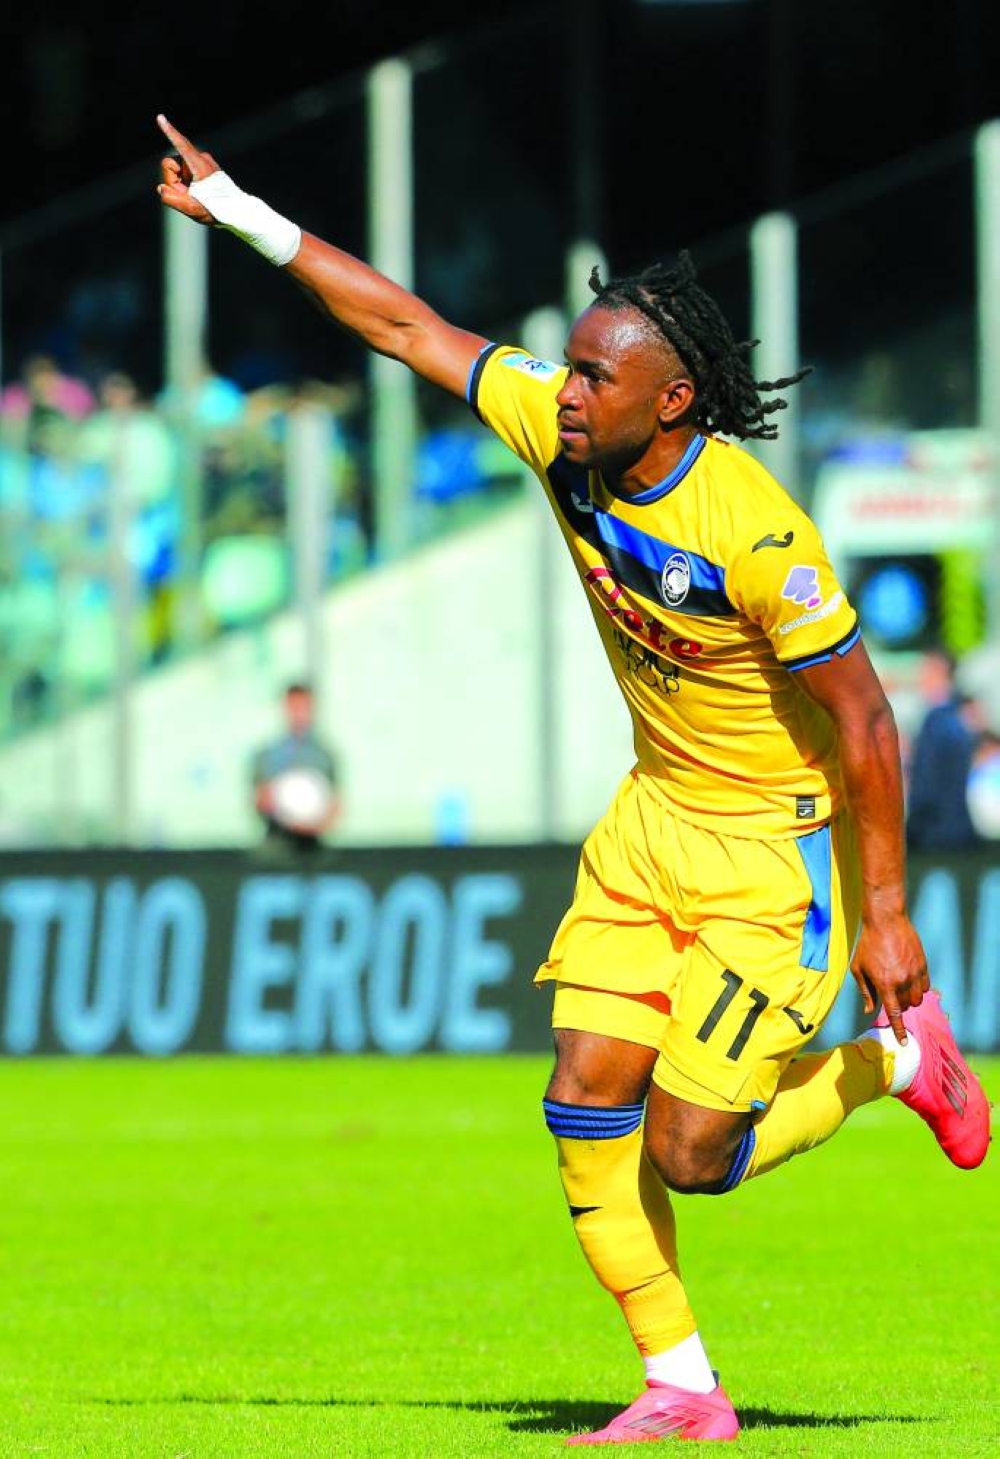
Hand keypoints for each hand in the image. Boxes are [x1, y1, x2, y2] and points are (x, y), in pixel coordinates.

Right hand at [156, 114, 220, 223]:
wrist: (235, 210)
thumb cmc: (215, 210)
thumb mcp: (192, 209)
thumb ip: (172, 199)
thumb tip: (161, 188)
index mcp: (199, 166)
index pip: (181, 145)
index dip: (169, 132)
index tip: (160, 117)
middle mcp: (201, 158)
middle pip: (170, 164)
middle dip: (173, 181)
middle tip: (188, 195)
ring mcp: (202, 161)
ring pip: (177, 169)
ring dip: (181, 184)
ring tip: (196, 195)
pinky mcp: (203, 165)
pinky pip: (184, 171)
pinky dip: (186, 182)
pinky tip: (198, 191)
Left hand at [849, 911, 929, 1044]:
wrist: (886, 921)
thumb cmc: (868, 944)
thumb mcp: (859, 968)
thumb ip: (865, 991)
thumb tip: (868, 1011)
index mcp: (885, 984)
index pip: (894, 1013)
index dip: (899, 1030)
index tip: (904, 1043)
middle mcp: (902, 981)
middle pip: (907, 1006)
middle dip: (900, 1007)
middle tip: (891, 997)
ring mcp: (915, 972)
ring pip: (918, 998)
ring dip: (910, 999)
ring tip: (900, 988)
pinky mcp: (923, 965)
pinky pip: (925, 986)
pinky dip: (919, 989)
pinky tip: (910, 982)